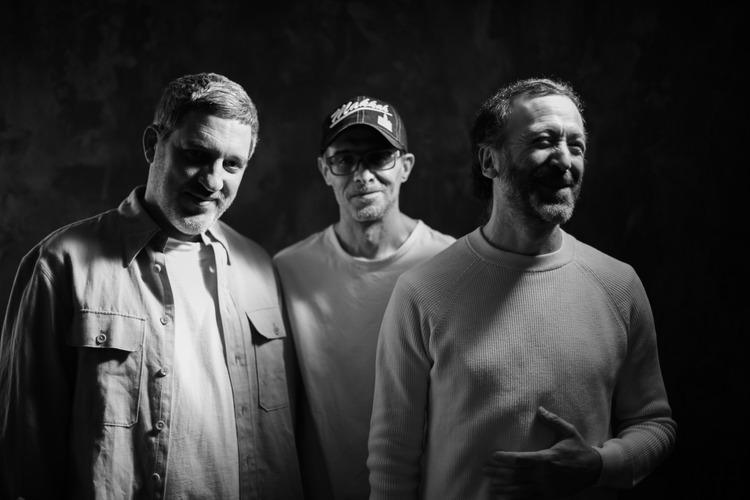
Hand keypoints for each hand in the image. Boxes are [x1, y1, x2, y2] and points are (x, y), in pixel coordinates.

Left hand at [482, 406, 601, 498]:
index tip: (492, 456)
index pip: (520, 459)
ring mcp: (546, 487)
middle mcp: (544, 474)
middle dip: (498, 473)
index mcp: (546, 458)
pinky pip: (530, 498)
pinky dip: (517, 498)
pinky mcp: (549, 495)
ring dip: (504, 488)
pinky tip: (506, 497)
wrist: (595, 470)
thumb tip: (539, 408)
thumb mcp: (568, 431)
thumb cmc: (579, 449)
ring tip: (491, 486)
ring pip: (520, 489)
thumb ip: (553, 420)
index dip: (504, 458)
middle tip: (484, 470)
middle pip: (516, 475)